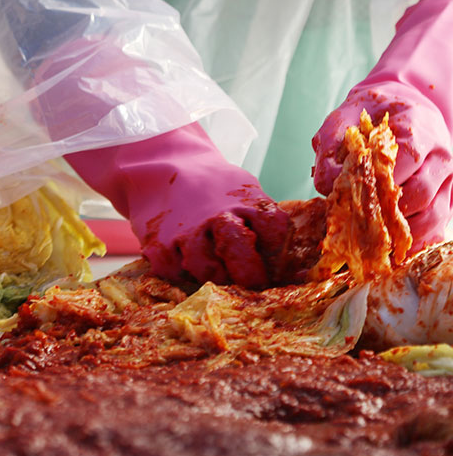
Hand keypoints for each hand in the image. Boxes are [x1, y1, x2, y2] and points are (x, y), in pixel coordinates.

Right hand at [67, 123, 289, 287]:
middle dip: (251, 276)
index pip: (274, 230)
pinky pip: (175, 273)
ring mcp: (186, 230)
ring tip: (219, 277)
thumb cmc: (214, 187)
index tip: (277, 266)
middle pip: (239, 251)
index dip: (279, 253)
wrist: (163, 170)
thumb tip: (296, 265)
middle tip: (253, 285)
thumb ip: (263, 219)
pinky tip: (190, 269)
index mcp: (245, 201)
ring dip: (216, 278)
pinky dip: (184, 277)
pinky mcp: (159, 244)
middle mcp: (216, 215)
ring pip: (206, 269)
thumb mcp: (244, 189)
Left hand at [312, 0, 452, 249]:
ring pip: (433, 214)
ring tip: (373, 244)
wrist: (402, 104)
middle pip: (421, 192)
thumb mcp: (344, 118)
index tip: (354, 198)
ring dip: (402, 233)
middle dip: (387, 213)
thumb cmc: (370, 114)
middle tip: (357, 225)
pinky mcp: (445, 196)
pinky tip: (392, 250)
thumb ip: (332, 144)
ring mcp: (447, 177)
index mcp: (418, 127)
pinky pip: (437, 225)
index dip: (381, 183)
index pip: (408, 159)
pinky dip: (417, 241)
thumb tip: (326, 184)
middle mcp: (441, 153)